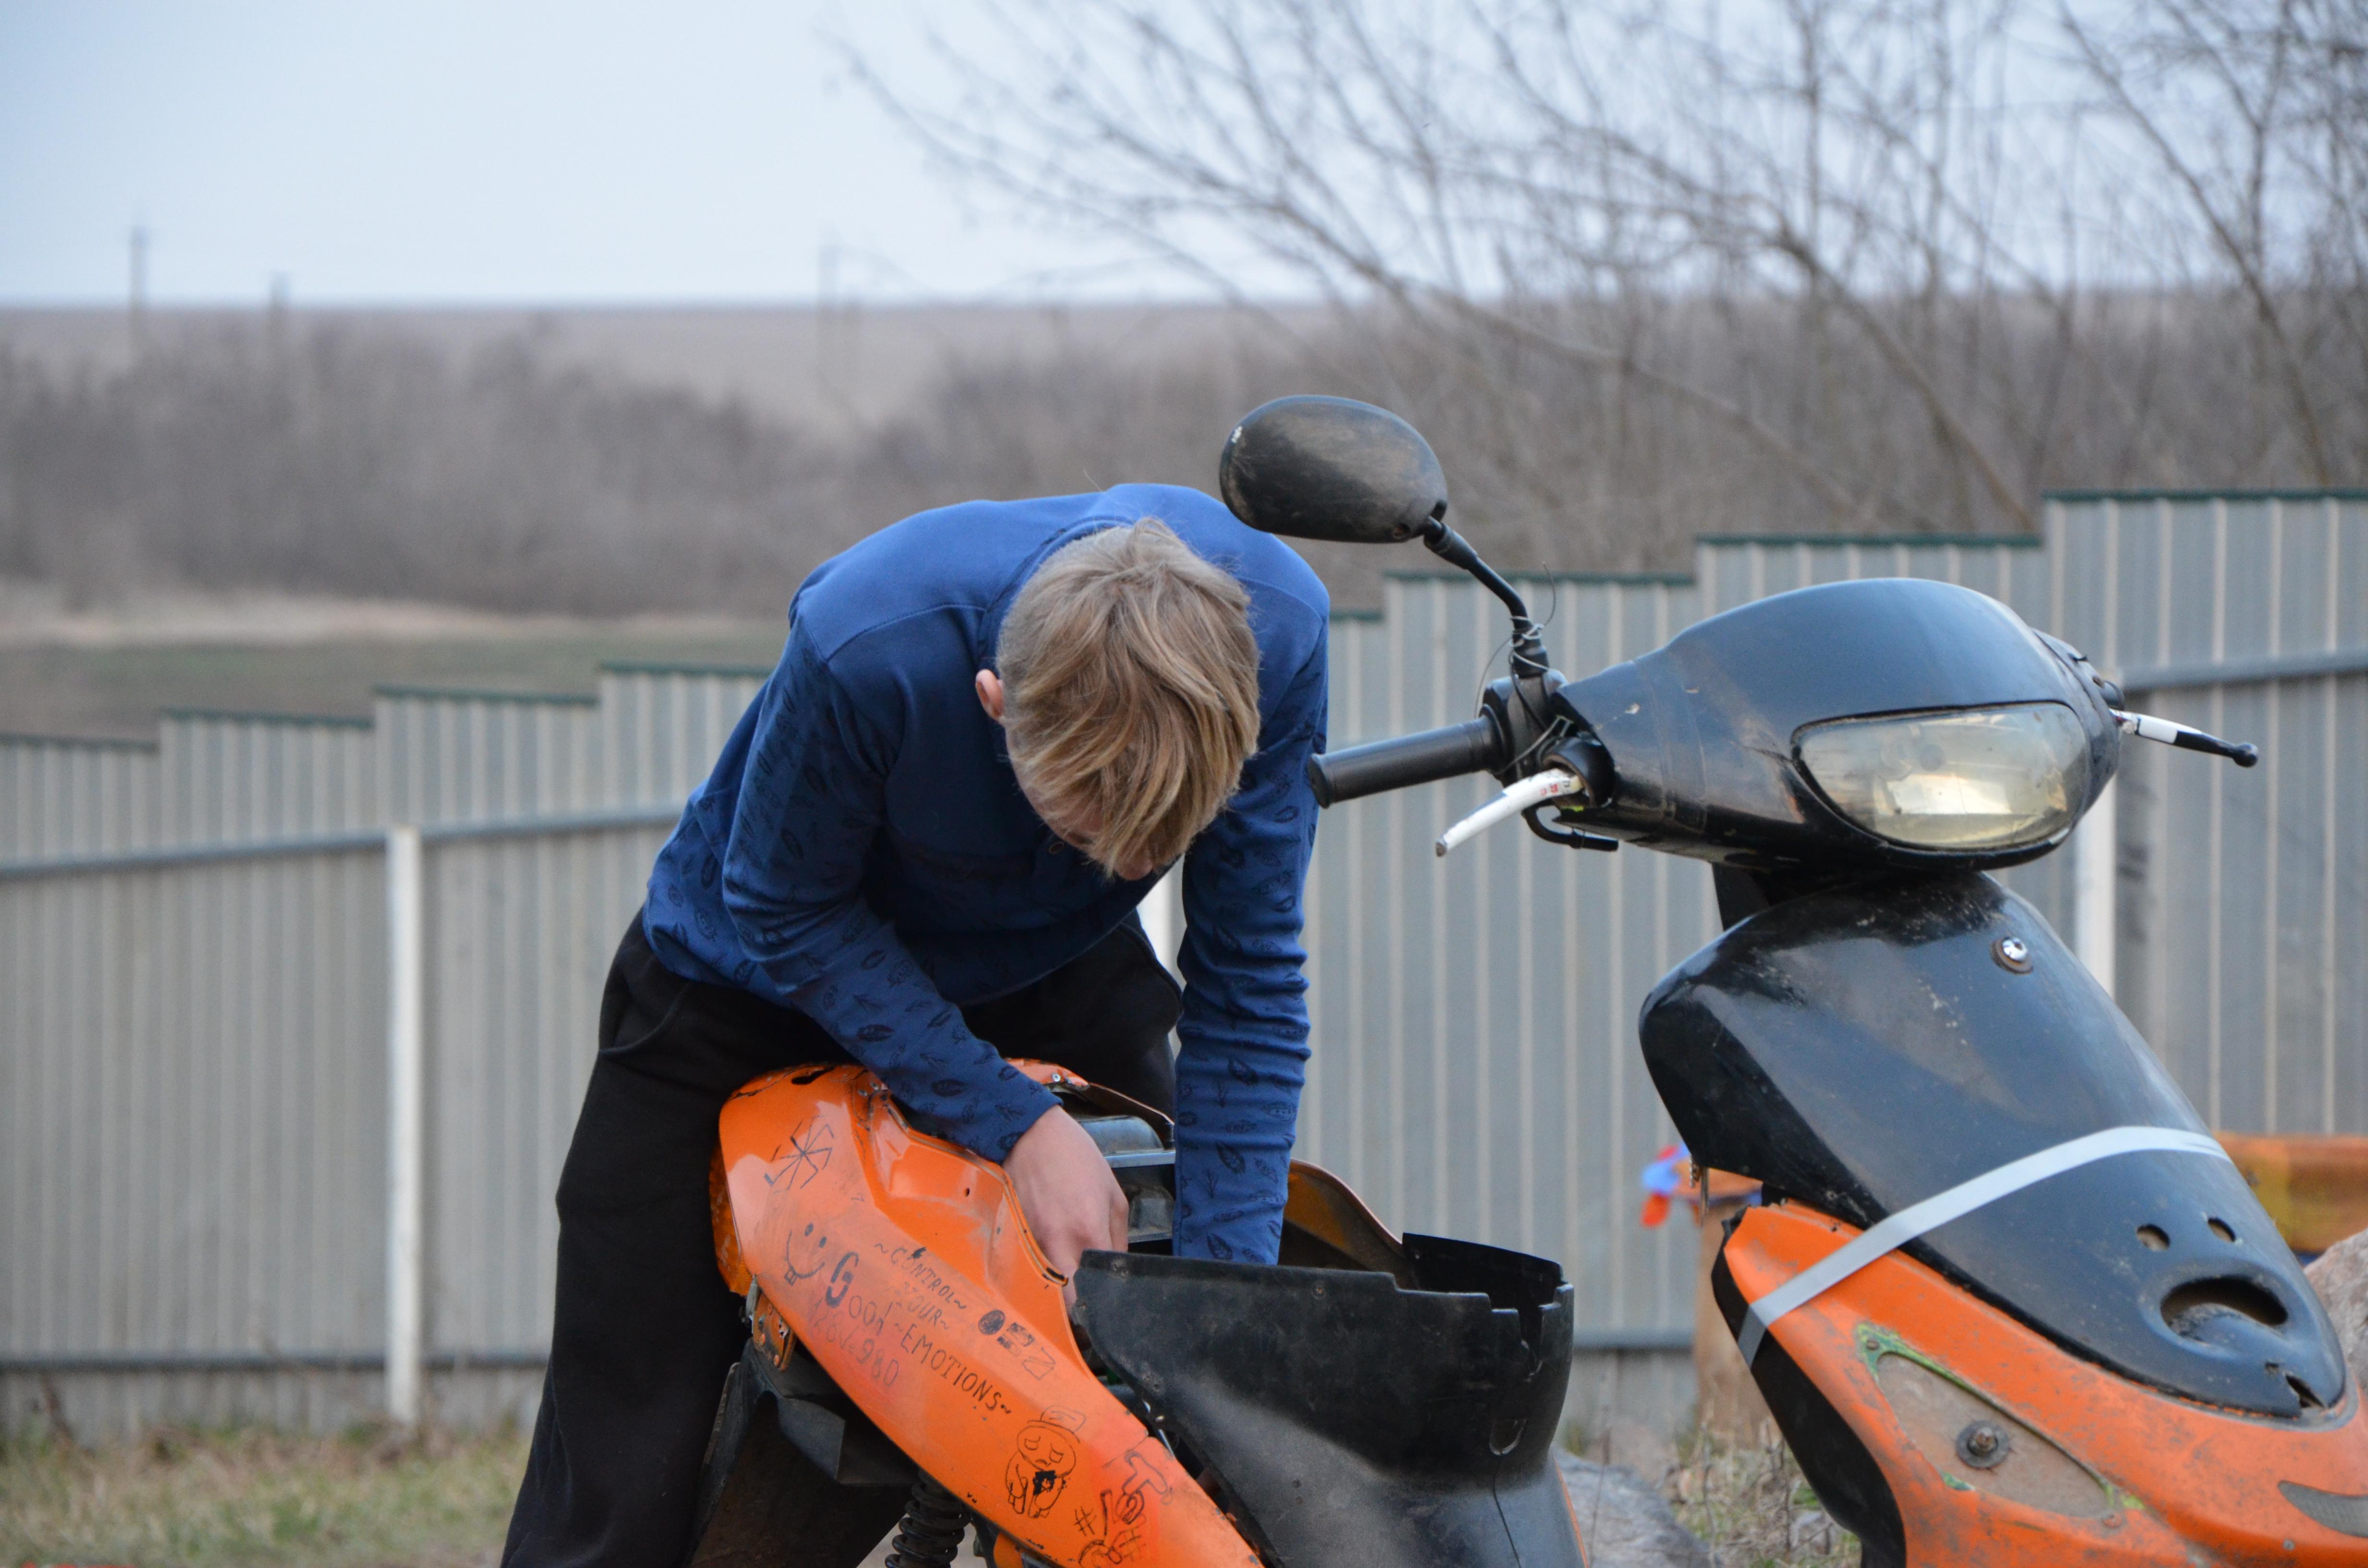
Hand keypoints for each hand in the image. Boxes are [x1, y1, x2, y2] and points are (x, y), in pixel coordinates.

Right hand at [1003, 1107, 1129, 1296]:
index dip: (1108, 1303)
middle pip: (1069, 1302)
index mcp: (1089, 1231)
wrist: (1029, 1135)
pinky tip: (1052, 1271)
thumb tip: (1117, 1269)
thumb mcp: (1113, 1194)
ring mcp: (1032, 1244)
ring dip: (1062, 1298)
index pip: (1100, 1286)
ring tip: (1075, 1293)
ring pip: (1048, 1291)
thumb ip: (1118, 1238)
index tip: (1113, 1309)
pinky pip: (1032, 1271)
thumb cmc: (1076, 1158)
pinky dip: (1042, 1278)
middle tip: (1093, 1312)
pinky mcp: (1014, 1240)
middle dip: (1082, 1312)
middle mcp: (1058, 1244)